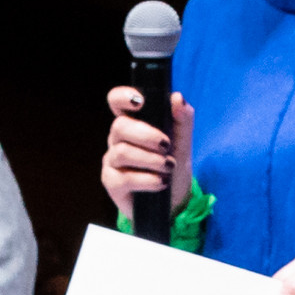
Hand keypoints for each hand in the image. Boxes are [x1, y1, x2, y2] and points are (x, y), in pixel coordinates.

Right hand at [100, 85, 193, 218]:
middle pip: (119, 126)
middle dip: (147, 135)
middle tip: (166, 145)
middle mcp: (117, 139)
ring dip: (151, 160)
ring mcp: (112, 161)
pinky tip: (161, 183)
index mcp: (132, 122)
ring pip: (123, 153)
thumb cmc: (173, 165)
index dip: (123, 96)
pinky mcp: (111, 182)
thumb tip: (176, 97)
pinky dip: (148, 180)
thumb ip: (182, 118)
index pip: (116, 100)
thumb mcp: (183, 141)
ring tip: (168, 167)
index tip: (141, 102)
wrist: (173, 199)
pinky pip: (125, 178)